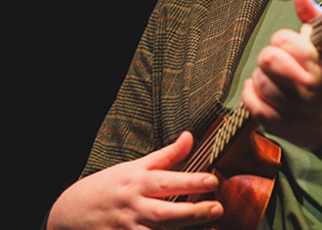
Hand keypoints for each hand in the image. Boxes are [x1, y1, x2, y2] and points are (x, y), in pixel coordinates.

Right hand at [47, 131, 221, 229]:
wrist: (67, 212)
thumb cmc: (107, 186)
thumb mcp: (134, 167)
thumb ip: (166, 156)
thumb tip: (190, 136)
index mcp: (137, 183)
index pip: (167, 181)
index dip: (190, 181)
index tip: (213, 180)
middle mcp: (133, 207)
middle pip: (165, 212)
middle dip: (192, 213)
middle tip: (218, 209)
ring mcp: (125, 229)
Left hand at [241, 0, 321, 151]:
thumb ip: (312, 20)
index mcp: (321, 67)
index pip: (285, 41)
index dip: (284, 40)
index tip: (291, 46)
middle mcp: (307, 89)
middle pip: (267, 59)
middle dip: (271, 56)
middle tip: (280, 61)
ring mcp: (291, 109)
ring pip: (258, 80)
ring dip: (262, 75)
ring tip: (275, 77)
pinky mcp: (276, 124)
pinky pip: (250, 101)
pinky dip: (252, 91)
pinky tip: (263, 88)